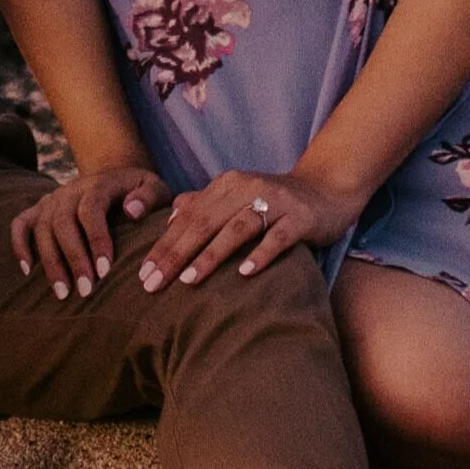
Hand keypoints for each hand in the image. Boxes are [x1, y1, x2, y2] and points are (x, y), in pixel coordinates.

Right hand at [10, 164, 169, 300]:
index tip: (105, 271)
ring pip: (42, 227)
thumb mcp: (155, 187)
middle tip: (85, 291)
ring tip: (63, 293)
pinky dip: (20, 245)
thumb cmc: (140, 192)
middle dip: (73, 258)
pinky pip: (20, 224)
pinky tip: (27, 271)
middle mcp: (71, 190)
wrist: (117, 176)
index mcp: (99, 183)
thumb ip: (148, 197)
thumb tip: (132, 211)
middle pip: (62, 221)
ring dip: (50, 261)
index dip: (96, 239)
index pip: (91, 208)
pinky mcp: (40, 209)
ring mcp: (52, 199)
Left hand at [138, 168, 364, 294]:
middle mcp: (247, 188)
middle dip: (176, 254)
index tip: (143, 273)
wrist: (326, 190)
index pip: (188, 217)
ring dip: (212, 255)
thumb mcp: (237, 198)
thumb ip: (205, 204)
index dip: (163, 245)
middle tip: (154, 283)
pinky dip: (260, 254)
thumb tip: (170, 217)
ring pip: (237, 228)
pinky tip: (244, 274)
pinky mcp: (299, 218)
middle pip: (205, 223)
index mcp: (226, 185)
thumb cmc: (274, 201)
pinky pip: (277, 237)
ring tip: (190, 280)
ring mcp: (275, 201)